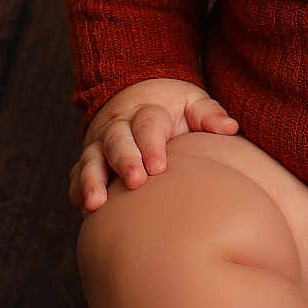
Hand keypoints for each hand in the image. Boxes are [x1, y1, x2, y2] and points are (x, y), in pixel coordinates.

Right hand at [70, 79, 238, 212]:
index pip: (147, 125)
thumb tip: (230, 127)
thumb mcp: (192, 103)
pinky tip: (84, 210)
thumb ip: (208, 115)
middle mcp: (119, 126)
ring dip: (92, 180)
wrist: (136, 97)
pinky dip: (78, 190)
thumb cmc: (174, 109)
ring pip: (91, 159)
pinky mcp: (90, 160)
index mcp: (147, 111)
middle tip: (135, 182)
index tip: (159, 167)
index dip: (151, 145)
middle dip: (124, 161)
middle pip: (117, 141)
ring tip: (95, 204)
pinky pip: (78, 175)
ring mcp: (100, 143)